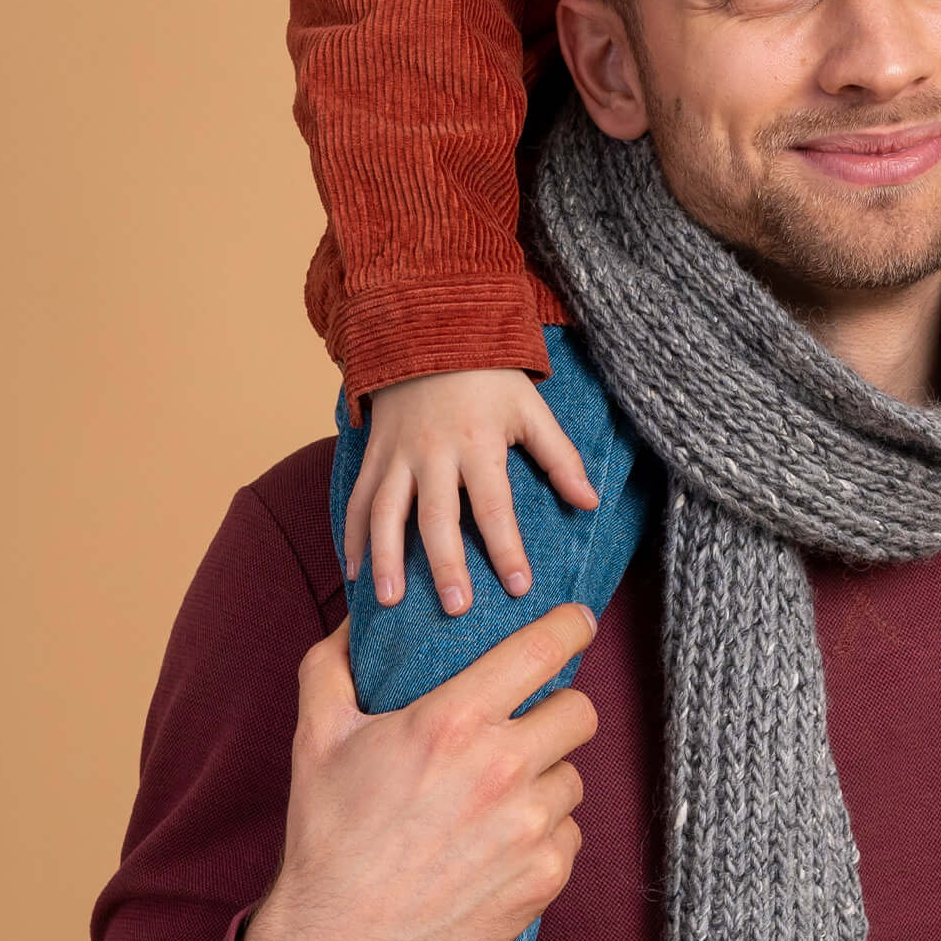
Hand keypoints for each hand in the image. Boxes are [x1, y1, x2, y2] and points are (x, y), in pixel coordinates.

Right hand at [241, 607, 599, 940]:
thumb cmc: (328, 834)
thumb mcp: (317, 737)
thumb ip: (335, 663)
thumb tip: (360, 619)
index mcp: (454, 722)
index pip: (544, 649)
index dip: (569, 627)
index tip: (576, 623)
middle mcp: (502, 768)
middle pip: (579, 712)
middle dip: (557, 711)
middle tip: (524, 728)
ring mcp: (529, 827)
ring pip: (572, 777)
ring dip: (543, 780)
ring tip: (494, 801)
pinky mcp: (544, 877)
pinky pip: (569, 834)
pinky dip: (541, 836)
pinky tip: (496, 846)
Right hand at [348, 369, 598, 615]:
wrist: (428, 332)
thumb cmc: (489, 377)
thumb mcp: (531, 409)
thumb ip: (560, 457)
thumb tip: (589, 503)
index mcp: (478, 443)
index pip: (494, 506)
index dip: (507, 548)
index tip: (519, 587)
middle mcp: (433, 453)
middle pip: (437, 516)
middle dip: (445, 564)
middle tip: (455, 607)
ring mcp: (397, 455)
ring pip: (385, 512)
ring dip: (385, 558)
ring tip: (388, 601)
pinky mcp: (373, 455)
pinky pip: (358, 499)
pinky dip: (352, 536)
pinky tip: (354, 572)